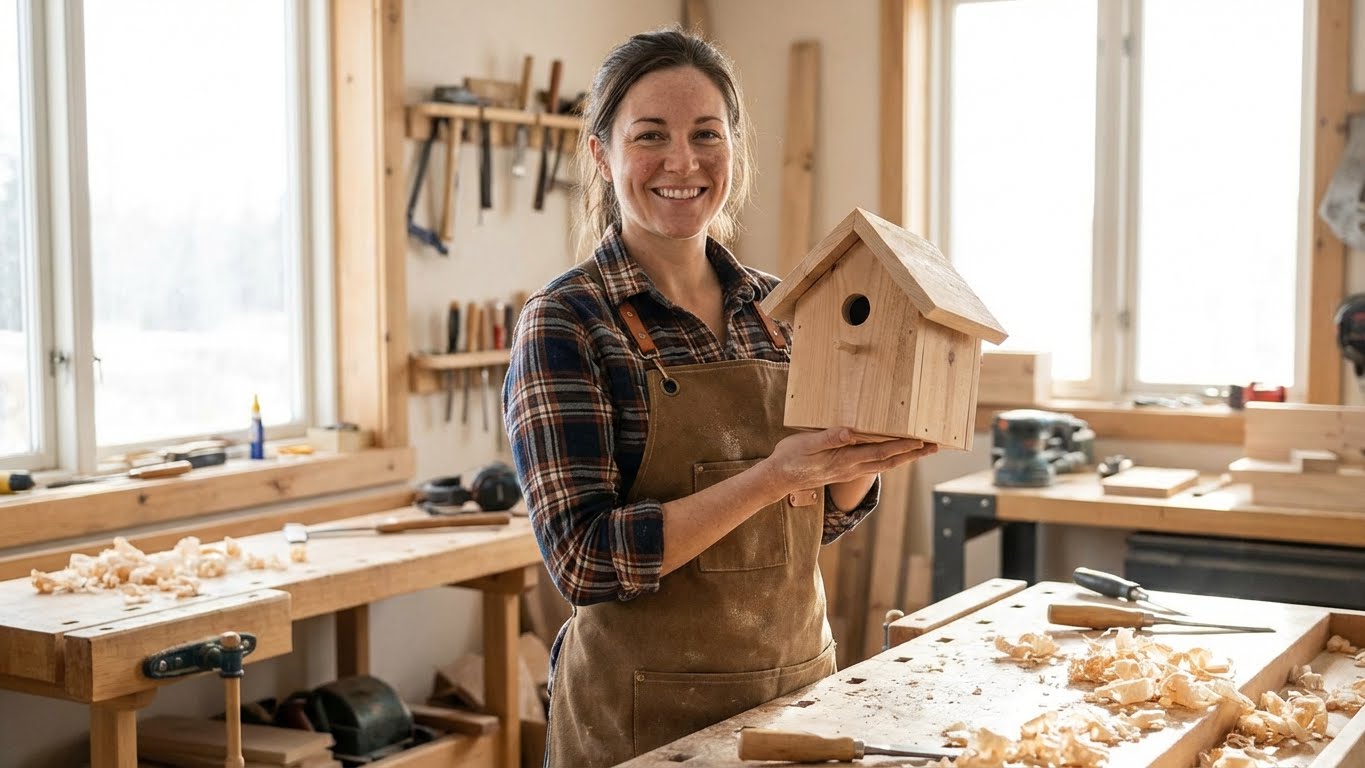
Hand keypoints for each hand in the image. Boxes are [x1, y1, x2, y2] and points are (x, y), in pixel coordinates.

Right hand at [760, 427, 938, 498]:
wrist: (778, 479)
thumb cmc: (790, 458)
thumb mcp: (806, 444)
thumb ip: (829, 438)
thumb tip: (850, 432)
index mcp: (846, 460)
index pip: (881, 452)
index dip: (903, 446)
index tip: (922, 440)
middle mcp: (852, 468)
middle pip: (890, 461)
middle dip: (913, 454)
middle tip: (935, 446)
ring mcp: (850, 471)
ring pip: (884, 464)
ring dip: (905, 457)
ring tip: (921, 449)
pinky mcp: (845, 470)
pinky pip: (874, 464)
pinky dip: (889, 457)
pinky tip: (893, 453)